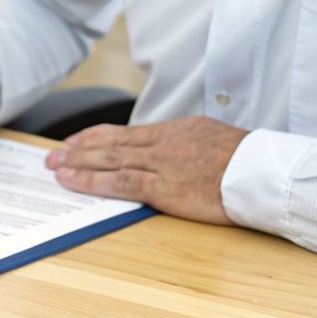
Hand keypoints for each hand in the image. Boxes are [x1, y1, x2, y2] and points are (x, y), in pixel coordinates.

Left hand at [43, 117, 249, 225]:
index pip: (128, 132)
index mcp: (176, 130)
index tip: (78, 140)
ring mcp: (161, 164)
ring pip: (110, 159)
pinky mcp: (164, 187)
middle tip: (54, 154)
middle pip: (112, 143)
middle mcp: (163, 143)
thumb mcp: (215, 140)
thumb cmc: (248, 161)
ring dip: (78, 164)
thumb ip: (190, 145)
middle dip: (80, 149)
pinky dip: (93, 181)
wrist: (262, 172)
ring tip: (55, 167)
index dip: (98, 136)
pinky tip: (73, 182)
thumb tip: (177, 152)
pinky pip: (121, 182)